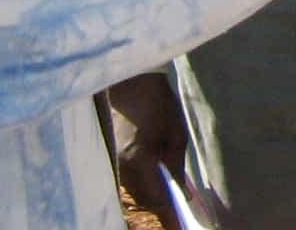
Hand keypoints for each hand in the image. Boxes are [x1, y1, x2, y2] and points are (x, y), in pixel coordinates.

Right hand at [102, 71, 191, 227]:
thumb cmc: (157, 102)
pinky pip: (130, 180)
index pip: (157, 198)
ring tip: (173, 199)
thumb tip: (181, 190)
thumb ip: (176, 165)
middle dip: (163, 207)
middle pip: (145, 198)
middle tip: (180, 214)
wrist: (129, 81)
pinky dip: (144, 185)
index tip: (181, 227)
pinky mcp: (114, 155)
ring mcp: (116, 162)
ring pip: (136, 191)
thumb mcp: (175, 133)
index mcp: (139, 161)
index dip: (170, 216)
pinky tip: (158, 182)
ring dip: (153, 196)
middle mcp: (123, 167)